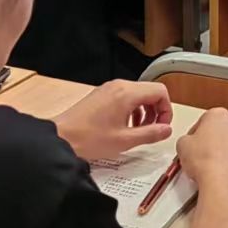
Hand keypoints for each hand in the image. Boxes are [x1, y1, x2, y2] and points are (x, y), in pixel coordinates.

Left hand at [53, 80, 174, 160]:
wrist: (61, 138)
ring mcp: (108, 89)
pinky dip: (131, 110)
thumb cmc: (89, 139)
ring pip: (137, 94)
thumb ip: (150, 134)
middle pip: (149, 91)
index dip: (166, 109)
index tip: (163, 126)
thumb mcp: (125, 141)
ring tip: (139, 131)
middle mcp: (119, 86)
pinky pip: (124, 97)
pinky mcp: (101, 95)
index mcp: (127, 93)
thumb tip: (166, 130)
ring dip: (144, 111)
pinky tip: (125, 127)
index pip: (160, 91)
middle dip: (156, 111)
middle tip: (153, 130)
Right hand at [177, 108, 227, 192]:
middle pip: (220, 131)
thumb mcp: (182, 145)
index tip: (191, 144)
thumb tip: (187, 145)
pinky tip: (221, 175)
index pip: (204, 121)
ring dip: (223, 154)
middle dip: (211, 142)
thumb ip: (186, 139)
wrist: (223, 182)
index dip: (194, 134)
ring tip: (210, 168)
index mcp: (218, 115)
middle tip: (200, 155)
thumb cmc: (205, 161)